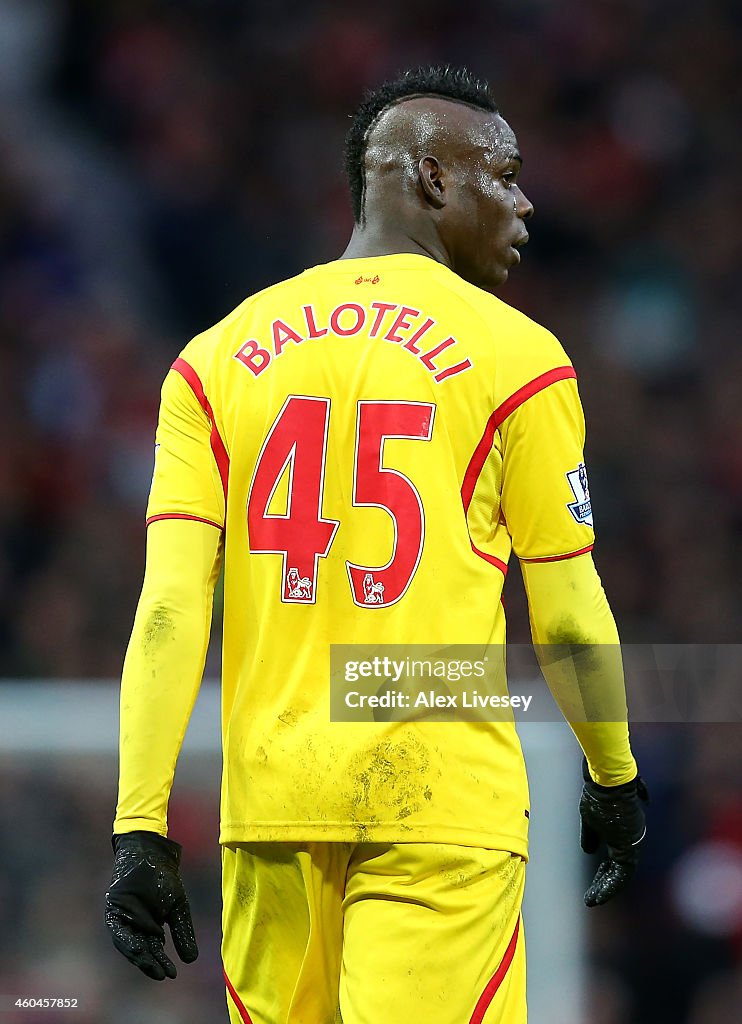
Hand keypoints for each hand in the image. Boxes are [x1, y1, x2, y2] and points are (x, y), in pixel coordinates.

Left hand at [105, 831, 198, 979]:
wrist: (153, 854)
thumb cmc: (166, 879)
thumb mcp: (178, 908)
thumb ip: (182, 932)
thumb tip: (191, 960)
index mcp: (149, 927)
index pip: (154, 950)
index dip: (161, 962)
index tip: (171, 974)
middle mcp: (134, 925)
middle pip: (140, 949)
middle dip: (149, 963)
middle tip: (160, 974)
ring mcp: (122, 917)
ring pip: (127, 943)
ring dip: (137, 955)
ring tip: (149, 965)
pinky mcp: (113, 909)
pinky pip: (117, 929)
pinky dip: (125, 939)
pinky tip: (137, 948)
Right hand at [579, 758, 648, 906]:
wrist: (609, 781)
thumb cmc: (598, 794)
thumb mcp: (589, 818)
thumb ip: (591, 835)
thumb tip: (588, 851)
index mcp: (623, 832)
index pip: (616, 859)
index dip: (605, 873)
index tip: (596, 884)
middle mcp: (630, 839)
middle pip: (618, 868)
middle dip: (604, 883)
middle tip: (592, 898)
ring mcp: (632, 842)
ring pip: (621, 873)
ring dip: (607, 888)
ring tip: (592, 900)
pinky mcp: (629, 845)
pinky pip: (622, 872)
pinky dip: (611, 885)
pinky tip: (599, 893)